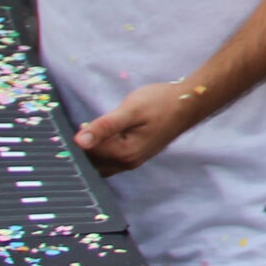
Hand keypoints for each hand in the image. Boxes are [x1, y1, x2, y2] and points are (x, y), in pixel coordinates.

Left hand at [75, 81, 201, 175]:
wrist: (189, 103)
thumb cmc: (162, 102)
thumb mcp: (131, 110)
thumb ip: (104, 126)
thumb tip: (78, 141)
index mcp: (124, 153)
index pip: (87, 153)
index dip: (76, 138)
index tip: (76, 123)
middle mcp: (127, 163)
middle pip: (91, 162)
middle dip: (82, 148)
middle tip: (81, 127)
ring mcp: (132, 161)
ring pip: (99, 163)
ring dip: (91, 150)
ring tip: (90, 129)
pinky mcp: (135, 155)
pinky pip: (109, 160)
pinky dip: (100, 150)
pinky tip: (101, 135)